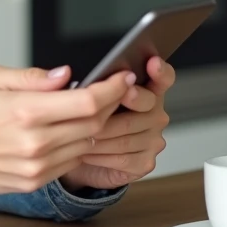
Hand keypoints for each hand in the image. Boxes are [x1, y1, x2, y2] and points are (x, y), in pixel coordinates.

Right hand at [0, 65, 133, 197]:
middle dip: (110, 105)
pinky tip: (69, 130)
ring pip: (86, 145)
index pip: (87, 101)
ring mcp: (35, 167)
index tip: (122, 78)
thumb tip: (66, 75)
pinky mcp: (32, 183)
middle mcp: (34, 143)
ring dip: (95, 126)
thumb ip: (32, 77)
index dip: (112, 89)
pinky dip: (76, 144)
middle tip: (114, 90)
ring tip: (91, 109)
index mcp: (24, 111)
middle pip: (94, 124)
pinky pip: (68, 162)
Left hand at [59, 56, 174, 191]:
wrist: (76, 156)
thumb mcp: (75, 97)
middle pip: (146, 104)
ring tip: (77, 133)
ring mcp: (152, 139)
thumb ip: (73, 82)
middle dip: (117, 104)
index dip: (160, 70)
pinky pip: (124, 156)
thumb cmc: (80, 121)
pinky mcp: (145, 162)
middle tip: (99, 105)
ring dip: (100, 133)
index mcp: (144, 89)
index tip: (152, 63)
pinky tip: (85, 151)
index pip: (162, 77)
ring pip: (129, 132)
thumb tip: (64, 74)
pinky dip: (101, 154)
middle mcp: (154, 112)